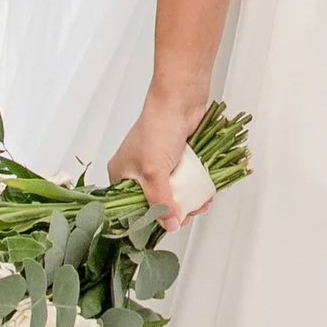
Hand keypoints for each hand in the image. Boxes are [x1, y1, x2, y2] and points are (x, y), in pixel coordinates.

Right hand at [109, 88, 208, 218]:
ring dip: (188, 201)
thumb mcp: (154, 172)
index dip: (148, 219)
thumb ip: (161, 201)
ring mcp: (158, 164)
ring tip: (200, 206)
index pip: (130, 206)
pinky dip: (195, 189)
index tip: (165, 227)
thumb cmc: (158, 129)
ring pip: (173, 192)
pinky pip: (186, 180)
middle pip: (154, 201)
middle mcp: (137, 171)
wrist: (180, 99)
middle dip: (173, 211)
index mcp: (121, 174)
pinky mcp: (177, 158)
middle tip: (186, 217)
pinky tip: (205, 195)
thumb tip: (170, 225)